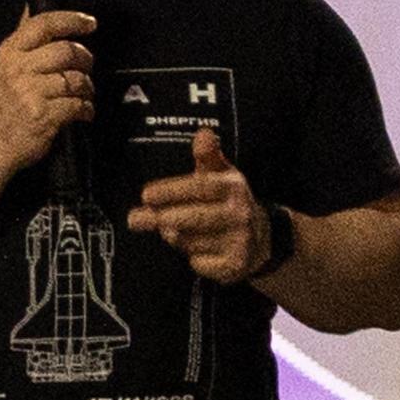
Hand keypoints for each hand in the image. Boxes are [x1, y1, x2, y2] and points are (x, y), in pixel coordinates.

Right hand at [0, 7, 95, 164]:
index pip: (44, 24)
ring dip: (87, 87)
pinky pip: (77, 104)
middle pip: (66, 51)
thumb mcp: (7, 66)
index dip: (71, 20)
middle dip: (85, 59)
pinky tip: (82, 111)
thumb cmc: (6, 102)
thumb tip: (56, 14)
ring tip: (83, 93)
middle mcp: (17, 69)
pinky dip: (86, 108)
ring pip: (75, 79)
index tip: (89, 23)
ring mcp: (29, 93)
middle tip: (87, 67)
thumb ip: (29, 43)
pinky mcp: (43, 115)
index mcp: (9, 52)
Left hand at [128, 128, 279, 283]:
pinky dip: (193, 258)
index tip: (146, 194)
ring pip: (192, 242)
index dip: (172, 191)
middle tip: (136, 219)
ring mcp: (240, 241)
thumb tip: (202, 133)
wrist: (263, 238)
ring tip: (170, 230)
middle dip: (164, 218)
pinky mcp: (236, 266)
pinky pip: (201, 264)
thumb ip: (207, 156)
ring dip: (176, 237)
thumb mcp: (221, 174)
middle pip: (194, 218)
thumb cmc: (228, 201)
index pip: (201, 187)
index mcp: (234, 187)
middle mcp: (240, 214)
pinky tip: (196, 251)